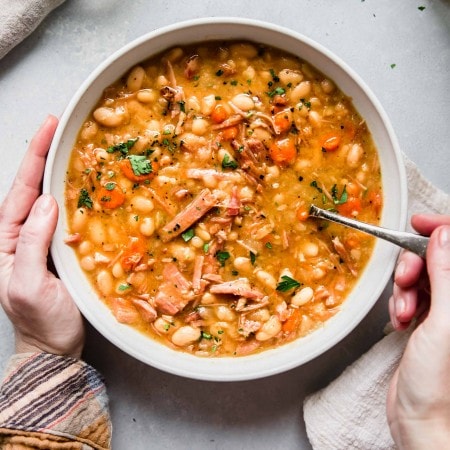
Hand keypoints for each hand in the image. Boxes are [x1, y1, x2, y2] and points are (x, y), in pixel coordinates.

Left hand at [0, 115, 84, 357]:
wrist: (53, 346)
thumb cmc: (41, 322)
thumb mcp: (30, 286)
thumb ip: (32, 245)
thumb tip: (47, 204)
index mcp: (5, 242)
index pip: (21, 191)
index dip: (36, 158)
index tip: (49, 128)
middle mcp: (19, 236)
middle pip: (31, 188)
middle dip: (44, 155)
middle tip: (60, 127)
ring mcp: (38, 241)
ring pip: (47, 199)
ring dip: (58, 172)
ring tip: (70, 148)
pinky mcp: (56, 249)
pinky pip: (64, 216)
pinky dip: (72, 197)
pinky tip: (81, 186)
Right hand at [387, 215, 449, 447]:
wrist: (424, 421)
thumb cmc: (443, 384)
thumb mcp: (445, 323)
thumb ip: (446, 275)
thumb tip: (444, 236)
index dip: (445, 230)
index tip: (419, 223)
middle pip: (441, 261)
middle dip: (417, 265)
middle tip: (405, 278)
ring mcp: (449, 313)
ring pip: (424, 277)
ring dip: (406, 289)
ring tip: (402, 311)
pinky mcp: (431, 322)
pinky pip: (413, 296)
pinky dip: (402, 303)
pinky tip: (401, 321)